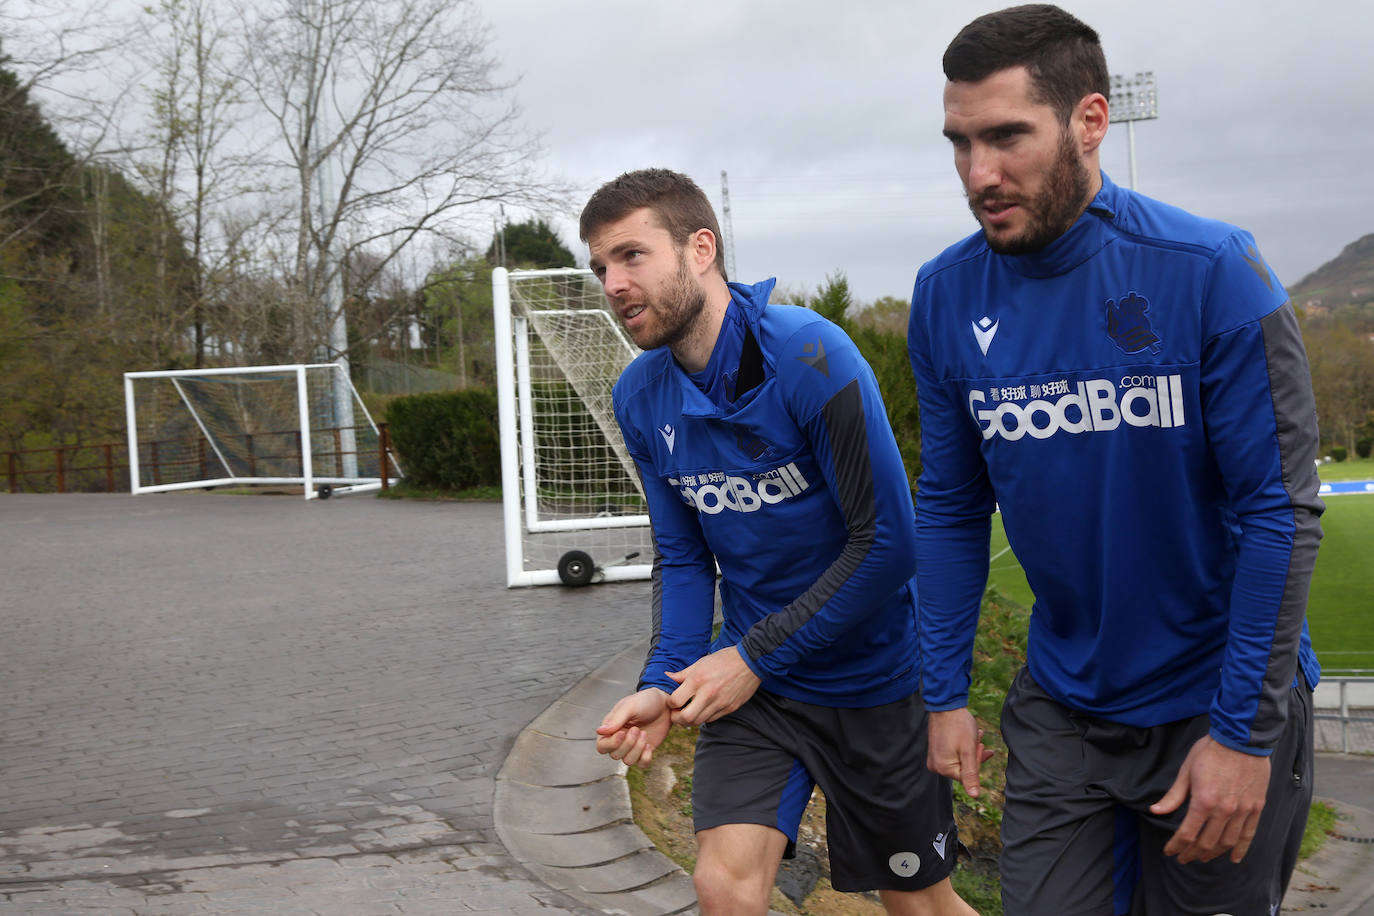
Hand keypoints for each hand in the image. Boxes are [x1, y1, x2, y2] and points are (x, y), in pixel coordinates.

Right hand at [595, 688, 672, 767]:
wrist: (664, 704)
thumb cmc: (644, 701)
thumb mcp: (630, 707)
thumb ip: (616, 720)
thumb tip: (599, 731)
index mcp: (611, 728)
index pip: (602, 745)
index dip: (611, 743)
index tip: (623, 732)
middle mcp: (620, 739)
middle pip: (615, 755)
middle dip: (628, 744)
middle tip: (637, 729)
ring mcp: (632, 746)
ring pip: (628, 761)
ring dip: (637, 749)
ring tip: (644, 733)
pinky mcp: (644, 751)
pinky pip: (641, 764)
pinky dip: (645, 757)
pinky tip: (649, 745)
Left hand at [665, 645, 761, 725]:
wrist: (750, 662)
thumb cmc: (723, 660)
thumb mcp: (700, 662)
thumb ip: (682, 673)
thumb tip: (667, 676)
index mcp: (698, 679)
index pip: (675, 701)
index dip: (670, 704)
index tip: (672, 702)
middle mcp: (708, 693)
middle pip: (686, 718)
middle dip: (677, 718)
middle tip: (677, 713)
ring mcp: (720, 703)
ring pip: (698, 722)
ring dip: (690, 721)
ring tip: (689, 712)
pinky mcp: (729, 708)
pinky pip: (711, 720)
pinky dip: (703, 718)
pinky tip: (702, 710)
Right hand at [927, 707, 993, 797]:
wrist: (945, 706)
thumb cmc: (958, 726)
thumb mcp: (969, 750)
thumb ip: (971, 774)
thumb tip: (974, 796)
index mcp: (943, 768)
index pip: (969, 776)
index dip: (977, 760)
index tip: (978, 744)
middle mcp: (936, 767)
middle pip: (964, 769)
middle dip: (974, 755)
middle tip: (977, 737)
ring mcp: (934, 759)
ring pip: (961, 761)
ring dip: (971, 749)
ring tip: (975, 734)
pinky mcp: (936, 751)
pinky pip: (953, 755)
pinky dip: (964, 747)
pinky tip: (970, 736)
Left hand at [1150, 734, 1270, 863]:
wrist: (1241, 739)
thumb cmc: (1210, 752)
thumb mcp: (1186, 771)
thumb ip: (1174, 796)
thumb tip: (1155, 811)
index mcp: (1204, 801)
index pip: (1187, 833)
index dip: (1176, 846)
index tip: (1170, 851)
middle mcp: (1224, 810)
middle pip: (1206, 842)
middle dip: (1192, 853)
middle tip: (1184, 858)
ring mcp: (1242, 810)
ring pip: (1227, 842)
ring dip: (1213, 853)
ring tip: (1203, 857)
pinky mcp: (1256, 807)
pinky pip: (1248, 834)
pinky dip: (1241, 849)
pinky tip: (1233, 858)